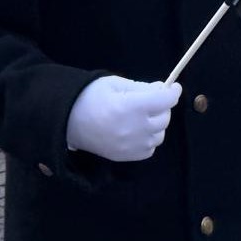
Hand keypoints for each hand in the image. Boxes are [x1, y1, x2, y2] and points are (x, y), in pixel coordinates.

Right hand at [65, 76, 181, 162]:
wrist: (67, 120)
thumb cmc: (89, 96)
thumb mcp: (115, 83)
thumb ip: (141, 87)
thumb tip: (162, 90)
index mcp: (130, 107)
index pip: (164, 100)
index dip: (173, 91)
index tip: (174, 86)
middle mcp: (134, 129)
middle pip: (164, 117)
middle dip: (162, 106)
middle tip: (151, 98)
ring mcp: (131, 146)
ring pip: (160, 134)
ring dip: (156, 123)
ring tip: (142, 115)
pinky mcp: (126, 157)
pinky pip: (150, 148)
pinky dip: (149, 138)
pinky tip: (137, 130)